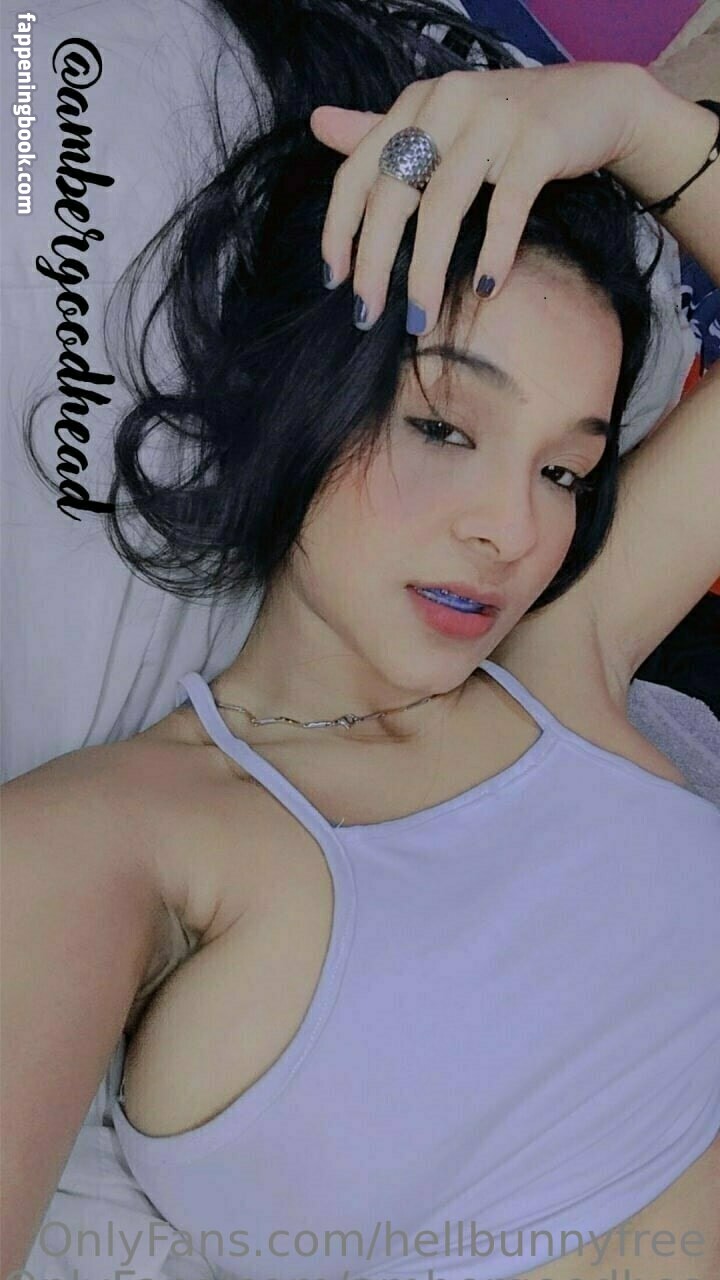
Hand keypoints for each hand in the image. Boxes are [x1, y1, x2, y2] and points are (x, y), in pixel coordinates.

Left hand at [310, 60, 648, 333]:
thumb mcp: (443, 124)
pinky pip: (507, 206)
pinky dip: (494, 251)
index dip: (339, 229)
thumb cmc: (509, 126)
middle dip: (375, 261)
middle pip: (394, 192)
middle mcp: (448, 102)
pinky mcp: (540, 139)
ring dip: (426, 272)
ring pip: (443, 205)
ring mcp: (495, 118)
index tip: (334, 281)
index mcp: (416, 103)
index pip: (358, 171)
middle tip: (367, 314)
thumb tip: (317, 125)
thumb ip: (382, 132)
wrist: (596, 102)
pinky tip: (486, 287)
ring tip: (419, 319)